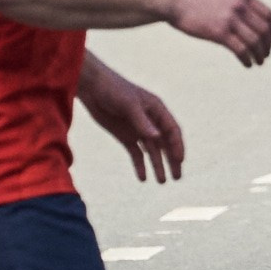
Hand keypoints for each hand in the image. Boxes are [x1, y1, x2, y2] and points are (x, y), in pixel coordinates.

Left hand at [79, 61, 184, 182]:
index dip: (177, 146)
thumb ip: (142, 121)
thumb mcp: (128, 104)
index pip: (172, 131)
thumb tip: (156, 138)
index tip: (179, 161)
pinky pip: (136, 153)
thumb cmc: (113, 89)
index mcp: (157, 110)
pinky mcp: (125, 136)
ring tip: (161, 182)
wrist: (92, 87)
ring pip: (152, 151)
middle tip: (177, 177)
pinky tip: (142, 178)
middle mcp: (151, 121)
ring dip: (157, 165)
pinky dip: (139, 165)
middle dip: (172, 160)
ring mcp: (138, 129)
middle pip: (165, 144)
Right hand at [168, 0, 270, 64]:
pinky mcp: (220, 32)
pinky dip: (247, 59)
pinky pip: (241, 50)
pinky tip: (247, 64)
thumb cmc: (194, 0)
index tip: (270, 40)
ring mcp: (230, 19)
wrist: (173, 0)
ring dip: (260, 55)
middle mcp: (240, 6)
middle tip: (265, 54)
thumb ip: (236, 5)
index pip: (267, 14)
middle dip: (267, 45)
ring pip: (255, 41)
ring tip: (259, 62)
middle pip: (264, 30)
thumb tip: (247, 21)